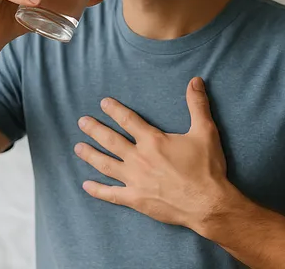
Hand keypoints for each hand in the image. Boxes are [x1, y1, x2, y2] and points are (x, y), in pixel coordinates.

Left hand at [74, 77, 230, 230]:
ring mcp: (135, 180)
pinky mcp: (136, 199)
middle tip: (82, 122)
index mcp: (153, 140)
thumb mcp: (205, 131)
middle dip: (94, 129)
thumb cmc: (206, 168)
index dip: (114, 110)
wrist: (207, 203)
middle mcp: (139, 158)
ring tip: (78, 148)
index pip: (128, 120)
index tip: (103, 103)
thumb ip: (197, 105)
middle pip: (111, 140)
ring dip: (90, 155)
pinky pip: (111, 194)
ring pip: (106, 164)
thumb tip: (195, 80)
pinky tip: (85, 185)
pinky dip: (97, 190)